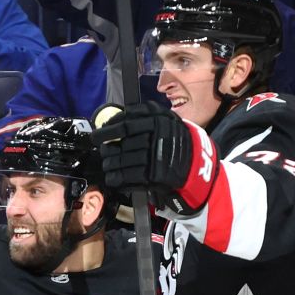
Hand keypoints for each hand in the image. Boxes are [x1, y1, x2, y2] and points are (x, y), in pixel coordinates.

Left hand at [92, 102, 207, 214]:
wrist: (196, 162)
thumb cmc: (176, 139)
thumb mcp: (165, 118)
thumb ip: (142, 115)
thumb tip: (114, 120)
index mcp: (157, 121)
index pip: (124, 125)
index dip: (107, 130)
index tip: (98, 134)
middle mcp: (155, 138)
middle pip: (120, 145)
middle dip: (107, 150)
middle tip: (103, 151)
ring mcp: (154, 159)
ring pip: (121, 162)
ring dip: (110, 165)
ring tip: (108, 165)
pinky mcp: (153, 177)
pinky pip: (127, 178)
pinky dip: (117, 179)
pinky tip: (113, 178)